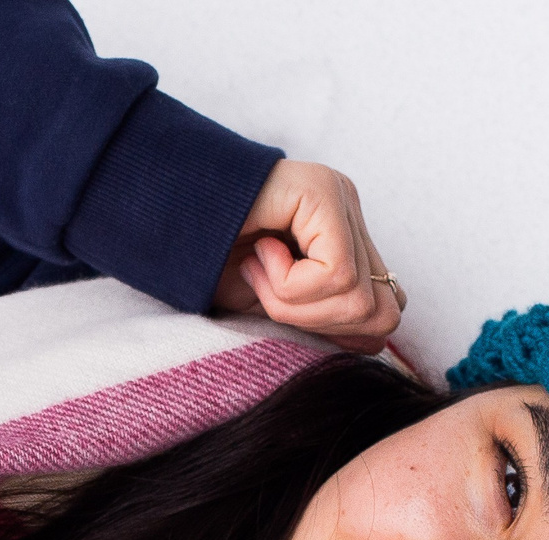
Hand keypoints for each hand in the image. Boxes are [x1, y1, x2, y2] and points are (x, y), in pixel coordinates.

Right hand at [212, 159, 405, 352]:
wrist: (160, 223)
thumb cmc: (212, 267)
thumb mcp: (279, 308)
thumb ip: (329, 321)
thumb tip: (380, 340)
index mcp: (346, 238)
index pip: (387, 308)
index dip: (341, 333)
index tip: (284, 312)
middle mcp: (350, 212)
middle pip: (383, 310)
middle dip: (318, 324)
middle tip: (264, 291)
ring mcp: (339, 196)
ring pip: (358, 297)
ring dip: (295, 303)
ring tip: (256, 268)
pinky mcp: (322, 190)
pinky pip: (336, 274)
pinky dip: (289, 284)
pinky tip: (259, 252)